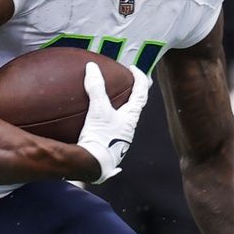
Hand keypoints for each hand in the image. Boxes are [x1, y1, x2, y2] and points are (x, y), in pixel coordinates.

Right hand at [75, 63, 150, 182]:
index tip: (132, 69)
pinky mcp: (109, 147)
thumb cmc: (101, 138)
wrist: (93, 166)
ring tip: (110, 101)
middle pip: (135, 107)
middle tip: (128, 83)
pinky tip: (97, 124)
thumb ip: (96, 87)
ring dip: (120, 109)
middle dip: (133, 94)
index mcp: (131, 117)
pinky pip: (111, 130)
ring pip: (124, 120)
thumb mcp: (98, 110)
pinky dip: (107, 122)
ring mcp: (119, 139)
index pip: (141, 93)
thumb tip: (92, 67)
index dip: (139, 78)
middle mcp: (128, 129)